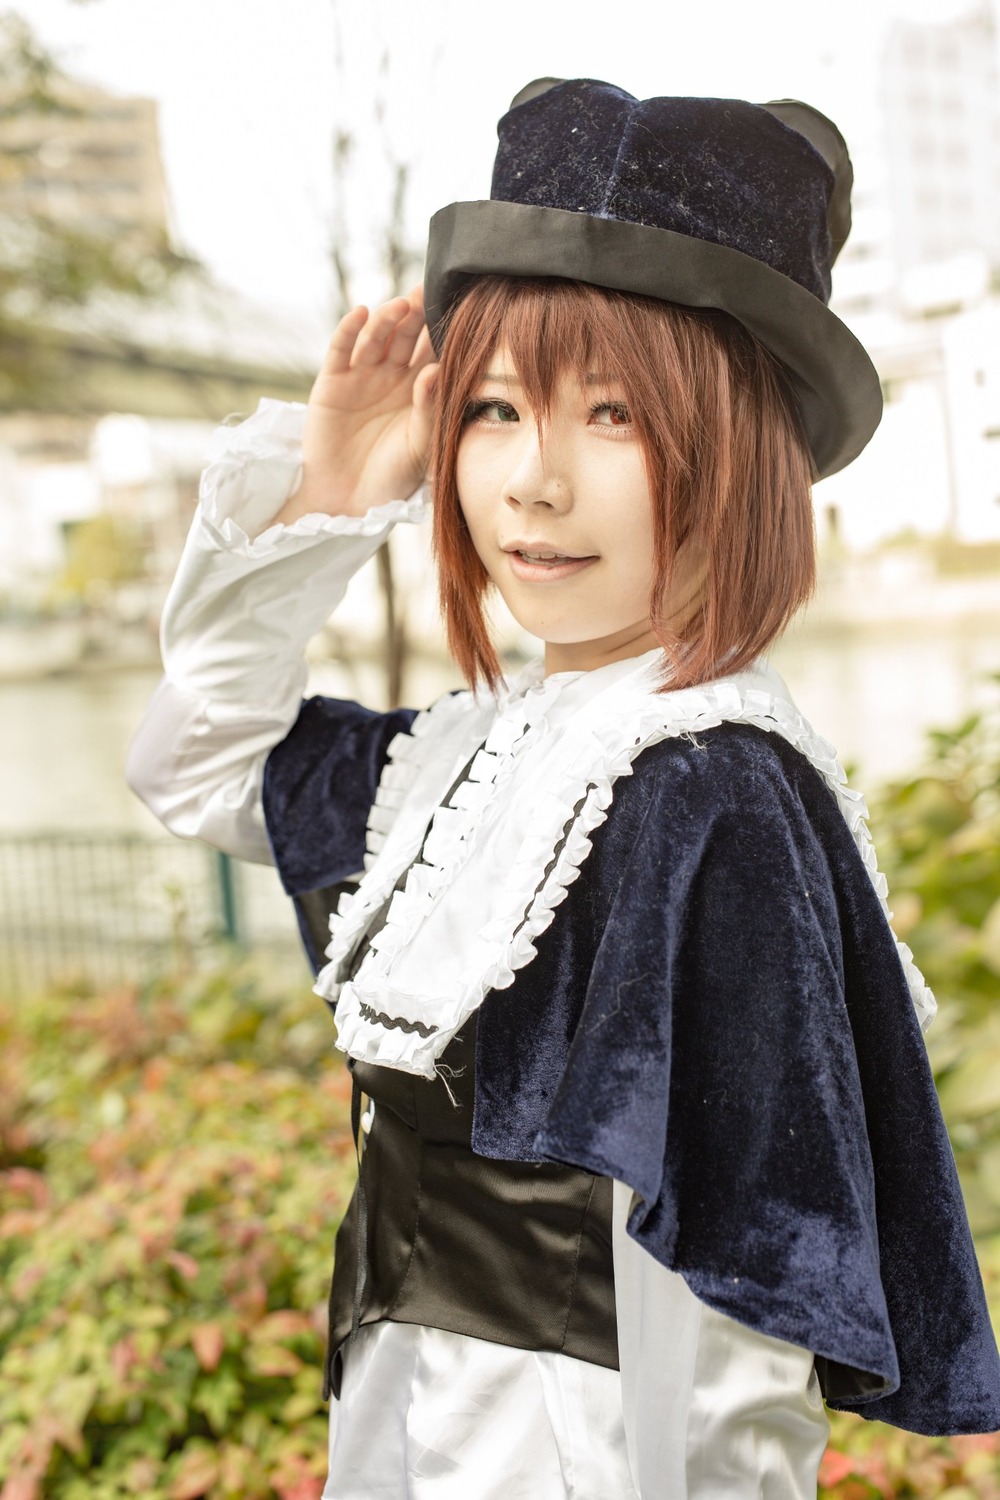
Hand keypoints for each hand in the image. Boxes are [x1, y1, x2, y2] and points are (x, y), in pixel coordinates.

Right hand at [274, 286, 437, 523]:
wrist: (348, 501)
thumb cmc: (392, 477)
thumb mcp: (419, 445)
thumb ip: (428, 409)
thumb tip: (436, 370)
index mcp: (418, 390)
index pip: (432, 352)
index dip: (441, 332)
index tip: (457, 309)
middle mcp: (391, 377)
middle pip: (405, 337)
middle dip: (416, 315)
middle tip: (428, 293)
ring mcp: (361, 376)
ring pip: (376, 337)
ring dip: (387, 319)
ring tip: (401, 306)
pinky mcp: (332, 381)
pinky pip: (341, 349)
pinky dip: (350, 329)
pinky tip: (362, 313)